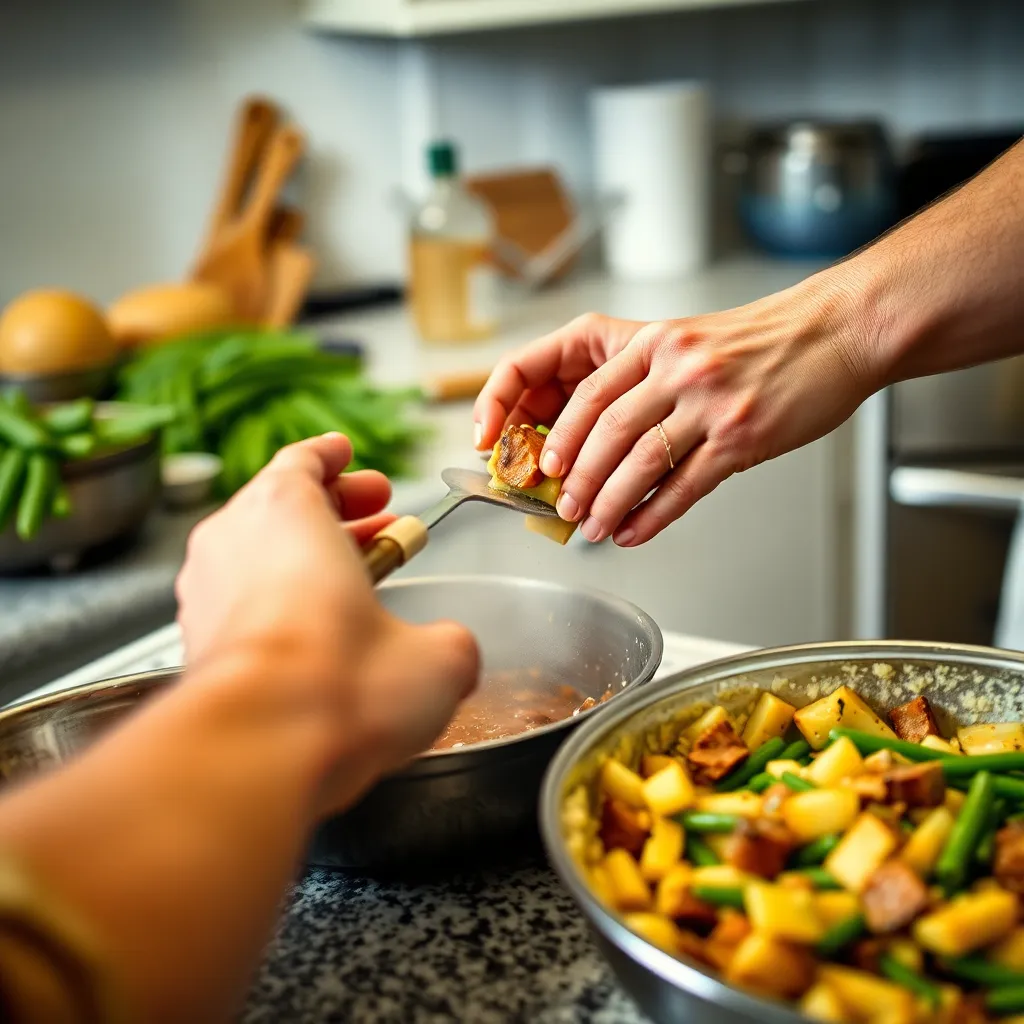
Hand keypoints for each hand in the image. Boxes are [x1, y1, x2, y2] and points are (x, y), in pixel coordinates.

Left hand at [175, 434, 479, 803]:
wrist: (256, 755)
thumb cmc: (338, 685)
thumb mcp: (438, 657)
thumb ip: (449, 641)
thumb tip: (450, 652)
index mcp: (284, 510)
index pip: (301, 461)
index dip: (332, 458)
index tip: (348, 454)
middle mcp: (230, 542)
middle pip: (279, 505)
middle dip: (336, 511)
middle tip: (381, 517)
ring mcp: (201, 596)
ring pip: (256, 555)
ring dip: (306, 557)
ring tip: (358, 578)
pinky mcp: (192, 649)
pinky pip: (238, 604)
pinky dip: (277, 603)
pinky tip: (316, 636)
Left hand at [475, 273, 872, 545]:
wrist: (839, 330)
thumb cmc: (767, 339)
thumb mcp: (693, 339)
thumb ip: (649, 377)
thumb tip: (606, 437)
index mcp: (658, 342)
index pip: (589, 392)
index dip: (558, 433)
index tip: (544, 462)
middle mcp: (680, 369)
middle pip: (606, 431)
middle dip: (576, 478)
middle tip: (563, 505)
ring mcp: (711, 404)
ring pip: (639, 463)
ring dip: (608, 503)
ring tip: (592, 527)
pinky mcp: (743, 438)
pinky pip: (685, 486)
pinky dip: (652, 516)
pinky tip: (633, 532)